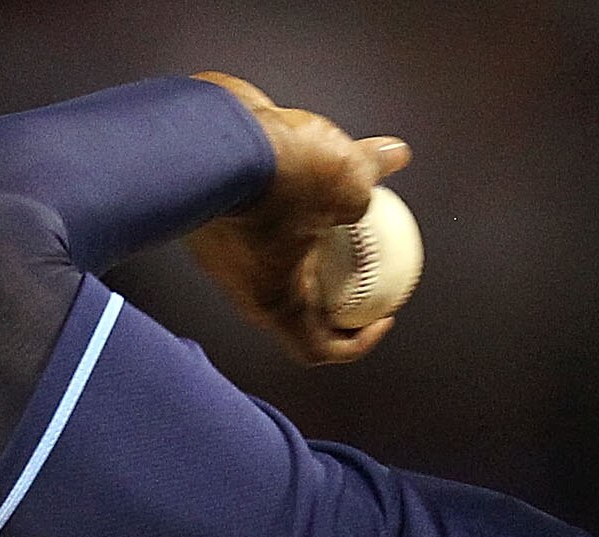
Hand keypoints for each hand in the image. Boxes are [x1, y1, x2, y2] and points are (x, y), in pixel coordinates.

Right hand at [185, 73, 410, 366]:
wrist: (206, 126)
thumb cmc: (278, 170)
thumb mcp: (346, 178)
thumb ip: (371, 174)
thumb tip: (392, 156)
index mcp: (277, 301)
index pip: (316, 348)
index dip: (356, 342)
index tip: (381, 316)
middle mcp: (242, 285)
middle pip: (295, 304)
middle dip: (333, 293)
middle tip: (362, 266)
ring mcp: (218, 250)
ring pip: (271, 257)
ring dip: (306, 239)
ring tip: (333, 208)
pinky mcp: (206, 212)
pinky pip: (251, 219)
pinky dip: (279, 203)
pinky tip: (300, 165)